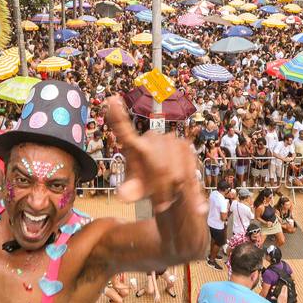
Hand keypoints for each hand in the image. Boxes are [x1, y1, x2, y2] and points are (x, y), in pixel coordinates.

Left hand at [106, 96, 204, 213]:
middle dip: (161, 189)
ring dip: (174, 188)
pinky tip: (191, 199)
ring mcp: (169, 140)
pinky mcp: (186, 146)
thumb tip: (122, 195)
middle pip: (160, 167)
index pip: (123, 130)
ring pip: (176, 172)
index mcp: (133, 147)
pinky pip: (189, 172)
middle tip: (159, 203)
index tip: (111, 99)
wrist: (171, 187)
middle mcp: (151, 138)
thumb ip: (129, 191)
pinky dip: (190, 189)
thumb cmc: (147, 186)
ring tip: (168, 193)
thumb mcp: (135, 191)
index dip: (117, 116)